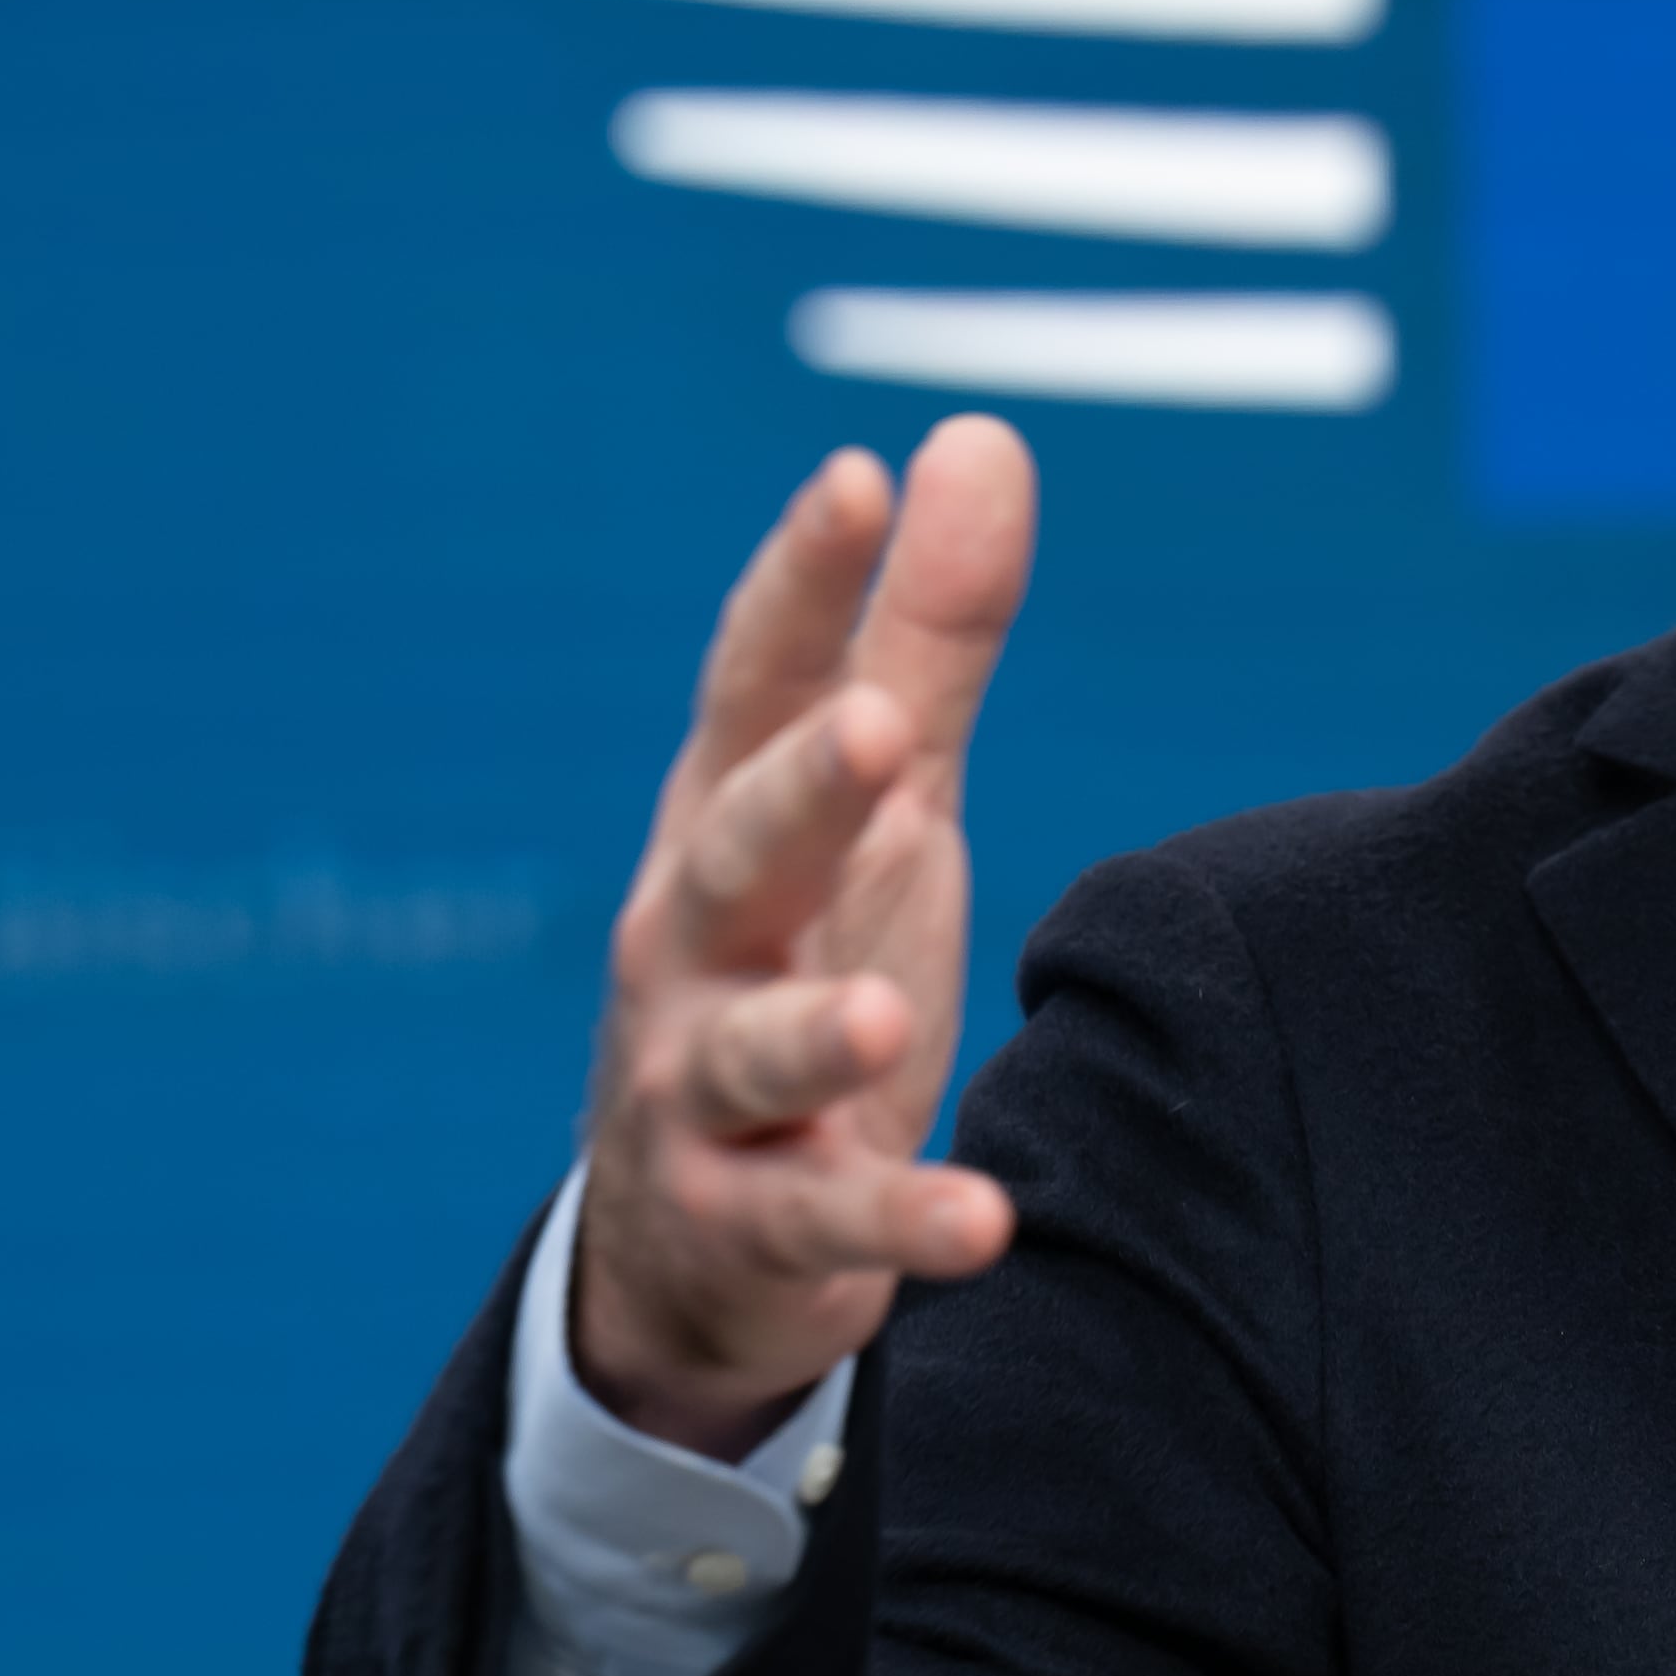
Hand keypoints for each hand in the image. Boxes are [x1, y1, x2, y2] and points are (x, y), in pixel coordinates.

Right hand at [573, 419, 1037, 1458]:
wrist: (698, 1238)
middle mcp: (696, 947)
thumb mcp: (879, 806)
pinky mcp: (754, 1224)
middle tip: (879, 729)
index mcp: (729, 825)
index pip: (756, 688)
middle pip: (737, 854)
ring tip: (881, 1015)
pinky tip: (980, 1220)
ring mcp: (708, 1091)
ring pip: (752, 1053)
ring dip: (814, 1030)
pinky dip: (898, 1224)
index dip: (799, 586)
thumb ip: (927, 639)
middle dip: (800, 793)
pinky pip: (827, 1224)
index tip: (856, 474)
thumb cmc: (799, 963)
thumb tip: (972, 437)